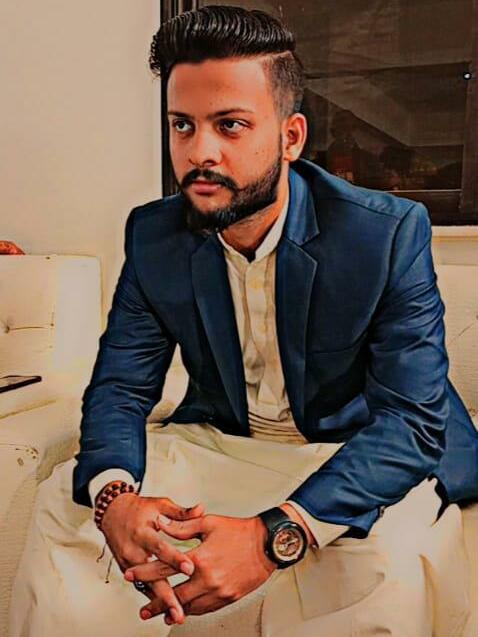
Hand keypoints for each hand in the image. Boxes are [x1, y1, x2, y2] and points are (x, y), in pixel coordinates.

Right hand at [100, 490, 203, 623]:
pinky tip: (167, 609)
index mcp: (143, 532)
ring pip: (146, 586)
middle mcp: (134, 550)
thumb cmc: (139, 509)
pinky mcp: (127, 570)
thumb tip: (200, 509)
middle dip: (166, 595)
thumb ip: (181, 512)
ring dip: (161, 602)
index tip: (189, 568)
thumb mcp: (160, 505)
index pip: (160, 547)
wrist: (113, 513)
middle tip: (180, 609)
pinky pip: (142, 586)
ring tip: (177, 615)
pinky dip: (154, 598)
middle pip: (151, 576)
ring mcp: (129, 563)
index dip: (175, 558)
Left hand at [125, 513, 276, 620]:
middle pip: (174, 595)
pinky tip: (186, 609)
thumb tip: (161, 524)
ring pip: (189, 606)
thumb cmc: (240, 531)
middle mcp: (207, 578)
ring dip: (173, 610)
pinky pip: (205, 609)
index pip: (164, 568)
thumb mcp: (208, 523)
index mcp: (199, 558)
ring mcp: (219, 591)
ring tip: (161, 613)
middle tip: (143, 609)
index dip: (144, 573)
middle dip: (155, 603)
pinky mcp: (228, 598)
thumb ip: (181, 526)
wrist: (267, 544)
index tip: (130, 575)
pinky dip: (193, 610)